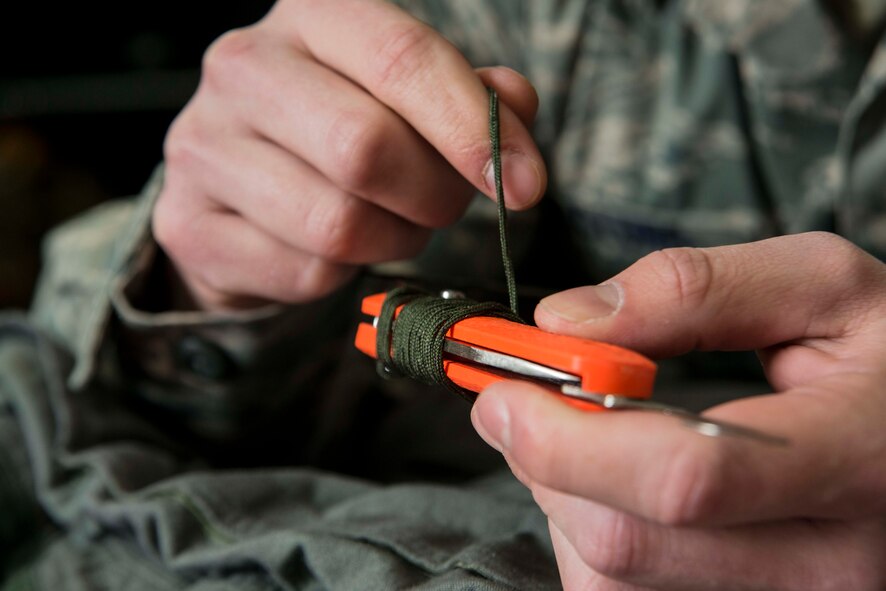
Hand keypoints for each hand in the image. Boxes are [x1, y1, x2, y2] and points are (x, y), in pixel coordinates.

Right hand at [154, 0, 544, 309]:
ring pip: (338, 223)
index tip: (525, 184)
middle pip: (366, 149)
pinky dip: (342, 274)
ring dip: (391, 239)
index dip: (474, 129)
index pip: (402, 59)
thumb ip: (471, 97)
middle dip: (433, 196)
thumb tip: (514, 107)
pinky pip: (304, 272)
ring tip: (389, 222)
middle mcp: (243, 66)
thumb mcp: (411, 96)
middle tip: (443, 205)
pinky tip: (333, 248)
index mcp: (310, 14)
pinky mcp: (186, 223)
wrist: (243, 182)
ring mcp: (201, 145)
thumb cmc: (343, 126)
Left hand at [471, 232, 885, 589]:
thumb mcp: (819, 286)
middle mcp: (830, 564)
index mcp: (855, 458)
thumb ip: (695, 288)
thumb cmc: (878, 356)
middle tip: (526, 401)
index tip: (503, 392)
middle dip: (546, 461)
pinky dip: (586, 537)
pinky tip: (616, 489)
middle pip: (626, 542)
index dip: (568, 437)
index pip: (684, 478)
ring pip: (610, 580)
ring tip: (595, 440)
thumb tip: (566, 322)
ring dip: (563, 498)